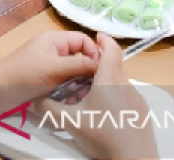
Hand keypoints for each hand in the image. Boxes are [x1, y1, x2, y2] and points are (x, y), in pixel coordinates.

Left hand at [0, 31, 100, 114]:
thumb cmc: (25, 75)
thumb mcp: (55, 68)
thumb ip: (79, 64)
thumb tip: (101, 64)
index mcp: (55, 40)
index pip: (83, 40)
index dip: (95, 53)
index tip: (102, 71)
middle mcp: (54, 49)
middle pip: (80, 56)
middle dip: (89, 71)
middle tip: (97, 87)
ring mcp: (51, 65)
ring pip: (74, 71)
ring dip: (81, 82)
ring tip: (86, 96)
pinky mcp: (47, 79)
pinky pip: (66, 81)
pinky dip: (71, 89)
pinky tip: (75, 100)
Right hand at [33, 33, 157, 159]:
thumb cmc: (102, 136)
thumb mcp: (70, 122)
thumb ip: (49, 108)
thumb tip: (32, 101)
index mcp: (109, 80)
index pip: (111, 50)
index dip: (104, 40)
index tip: (96, 37)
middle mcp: (126, 85)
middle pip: (115, 64)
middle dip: (100, 63)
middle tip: (83, 69)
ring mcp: (137, 99)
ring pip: (120, 81)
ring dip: (106, 81)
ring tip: (89, 94)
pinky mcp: (142, 112)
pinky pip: (127, 95)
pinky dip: (115, 95)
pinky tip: (104, 111)